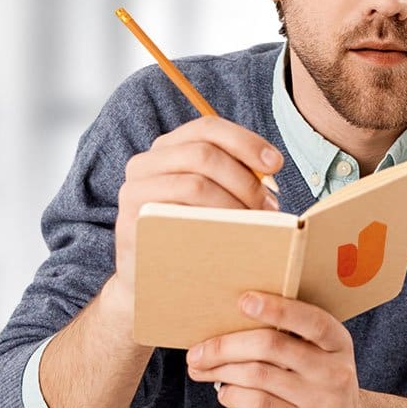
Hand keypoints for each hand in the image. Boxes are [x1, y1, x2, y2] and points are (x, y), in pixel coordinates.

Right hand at [108, 116, 283, 320]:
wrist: (152, 279)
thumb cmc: (193, 234)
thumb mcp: (215, 198)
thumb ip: (235, 177)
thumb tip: (271, 174)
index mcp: (169, 148)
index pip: (208, 128)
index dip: (246, 141)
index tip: (276, 165)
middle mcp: (146, 163)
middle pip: (204, 153)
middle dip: (244, 179)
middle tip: (267, 208)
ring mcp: (134, 191)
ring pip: (195, 183)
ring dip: (233, 204)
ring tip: (253, 225)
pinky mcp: (130, 222)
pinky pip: (177, 215)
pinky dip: (211, 224)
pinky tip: (228, 239)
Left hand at [185, 292, 364, 407]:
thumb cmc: (320, 383)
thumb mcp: (322, 356)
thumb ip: (292, 339)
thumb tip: (229, 324)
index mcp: (338, 342)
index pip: (310, 320)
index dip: (277, 309)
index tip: (243, 301)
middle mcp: (334, 371)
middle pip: (271, 346)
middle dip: (226, 346)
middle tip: (197, 351)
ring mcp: (320, 402)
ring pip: (257, 375)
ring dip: (220, 370)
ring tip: (201, 370)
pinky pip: (257, 404)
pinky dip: (232, 395)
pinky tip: (224, 392)